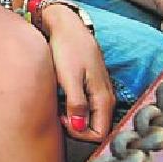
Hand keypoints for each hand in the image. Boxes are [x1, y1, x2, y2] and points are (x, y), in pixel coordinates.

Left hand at [37, 5, 113, 141]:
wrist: (67, 27)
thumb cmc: (67, 50)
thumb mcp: (69, 78)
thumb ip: (76, 104)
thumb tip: (80, 128)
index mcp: (104, 99)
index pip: (99, 134)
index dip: (79, 134)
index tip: (62, 120)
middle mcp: (106, 98)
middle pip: (95, 129)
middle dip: (75, 127)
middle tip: (56, 113)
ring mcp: (100, 92)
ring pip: (89, 118)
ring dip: (72, 117)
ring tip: (57, 103)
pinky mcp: (92, 86)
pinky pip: (86, 106)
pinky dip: (72, 107)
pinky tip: (60, 97)